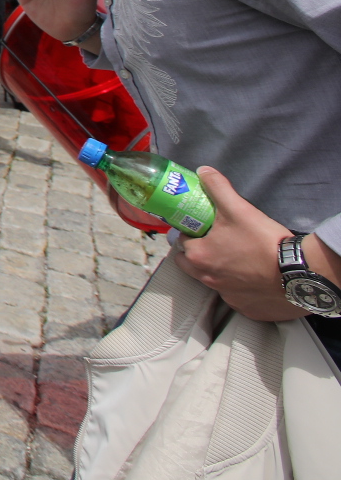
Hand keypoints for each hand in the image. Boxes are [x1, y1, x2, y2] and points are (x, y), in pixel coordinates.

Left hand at [172, 167, 306, 320]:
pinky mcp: (246, 308)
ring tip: (236, 258)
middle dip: (197, 253)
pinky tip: (252, 277)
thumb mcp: (238, 208)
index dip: (190, 232)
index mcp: (198, 256)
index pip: (181, 241)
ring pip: (212, 281)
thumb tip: (204, 171)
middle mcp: (207, 279)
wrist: (298, 274)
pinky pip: (236, 297)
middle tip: (216, 242)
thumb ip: (217, 188)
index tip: (202, 227)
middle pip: (190, 264)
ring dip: (218, 270)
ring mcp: (227, 296)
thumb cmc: (263, 241)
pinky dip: (240, 287)